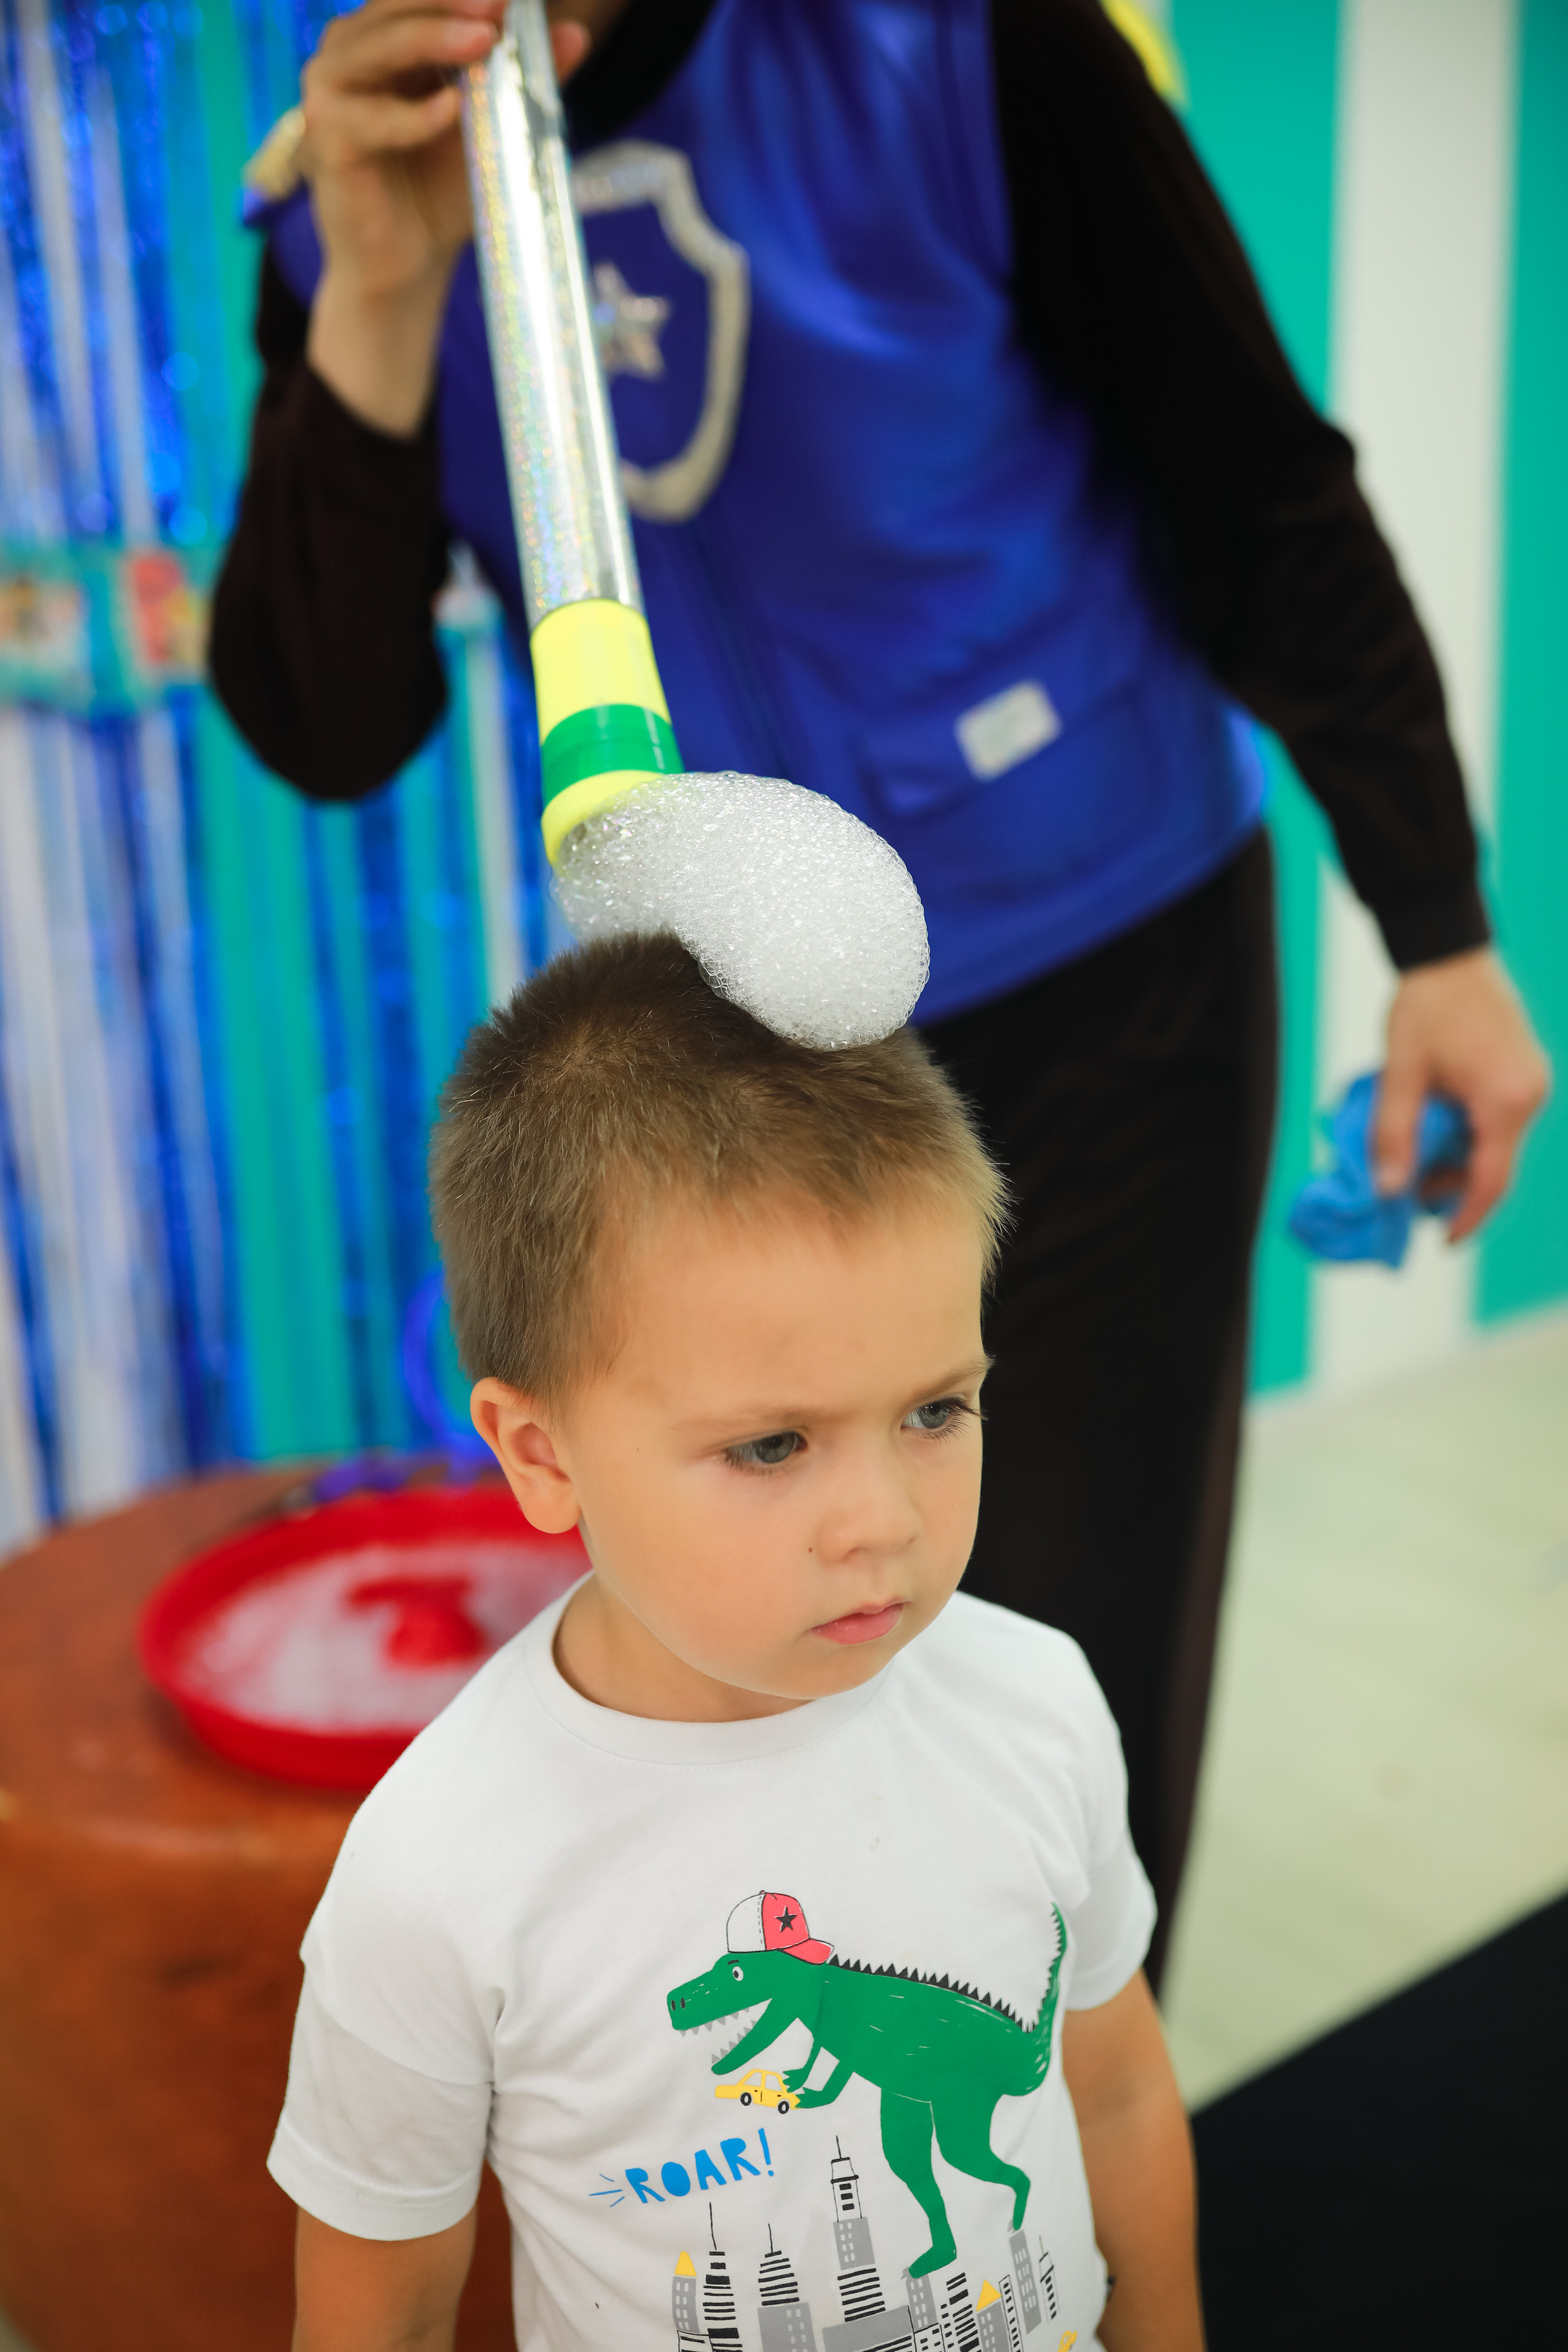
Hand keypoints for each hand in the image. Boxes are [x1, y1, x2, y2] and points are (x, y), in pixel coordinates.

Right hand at [300, 1, 590, 293]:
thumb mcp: (494, 128)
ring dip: (430, 40)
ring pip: (376, 47)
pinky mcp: (326, 139)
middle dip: (448, 2)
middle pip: (395, 8)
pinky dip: (412, 115)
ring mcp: (331, 92)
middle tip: (498, 4)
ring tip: (483, 42)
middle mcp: (351, 53)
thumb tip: (577, 34)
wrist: (410, 262)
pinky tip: (451, 111)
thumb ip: (526, 81)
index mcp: (387, 39)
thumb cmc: (444, 189)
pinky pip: (370, 120)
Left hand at [1375, 948, 1549, 1241]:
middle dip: (1454, 1186)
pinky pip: (1501, 1120)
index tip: (1445, 1242)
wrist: (1450, 952)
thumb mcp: (1399, 1074)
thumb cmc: (1424, 1007)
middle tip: (1410, 1193)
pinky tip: (1437, 1128)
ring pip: (1498, 1144)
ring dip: (1460, 1159)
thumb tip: (1388, 1190)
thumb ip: (1394, 1135)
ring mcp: (1533, 1083)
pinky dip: (1471, 1134)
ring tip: (1416, 1158)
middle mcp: (1530, 1095)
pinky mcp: (1526, 1072)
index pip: (1490, 1180)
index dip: (1467, 1216)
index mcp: (1503, 1100)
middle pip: (1495, 1165)